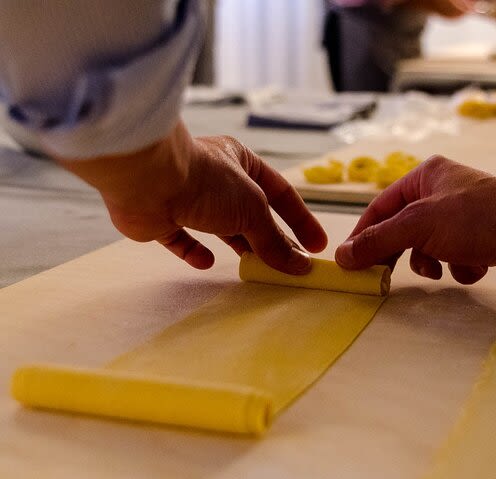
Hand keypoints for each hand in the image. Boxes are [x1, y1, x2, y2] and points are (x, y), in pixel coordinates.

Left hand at [56, 122, 326, 273]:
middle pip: (251, 213)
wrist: (147, 180)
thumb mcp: (253, 210)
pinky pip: (182, 238)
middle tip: (289, 265)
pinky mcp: (162, 217)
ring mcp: (187, 197)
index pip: (280, 193)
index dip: (301, 220)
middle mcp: (216, 177)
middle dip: (270, 238)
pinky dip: (194, 251)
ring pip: (219, 227)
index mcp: (241, 162)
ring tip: (255, 267)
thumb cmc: (207, 181)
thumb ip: (275, 241)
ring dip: (238, 246)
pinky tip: (204, 262)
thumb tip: (299, 266)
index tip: (316, 246)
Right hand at [335, 156, 495, 284]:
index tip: (349, 261)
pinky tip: (475, 265)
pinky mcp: (479, 242)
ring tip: (443, 266)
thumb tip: (342, 256)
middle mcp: (441, 194)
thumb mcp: (419, 225)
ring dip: (433, 263)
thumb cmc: (476, 218)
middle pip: (403, 230)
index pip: (380, 207)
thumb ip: (379, 240)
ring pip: (427, 249)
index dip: (363, 234)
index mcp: (425, 177)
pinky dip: (460, 268)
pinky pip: (454, 260)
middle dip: (400, 253)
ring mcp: (461, 219)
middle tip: (384, 276)